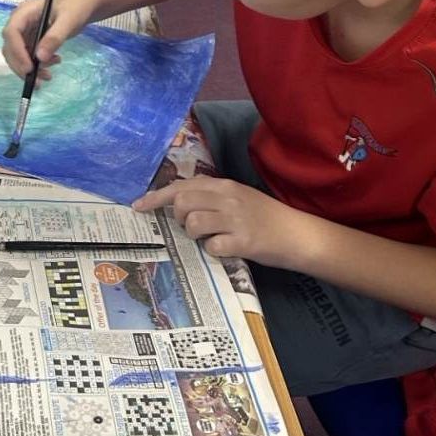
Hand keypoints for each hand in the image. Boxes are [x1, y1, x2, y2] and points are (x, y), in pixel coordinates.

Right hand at [1, 0, 93, 78]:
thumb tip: (39, 57)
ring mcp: (25, 32)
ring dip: (30, 69)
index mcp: (25, 12)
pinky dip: (38, 65)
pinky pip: (28, 56)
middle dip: (22, 66)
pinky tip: (54, 62)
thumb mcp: (68, 20)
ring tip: (50, 74)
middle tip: (37, 80)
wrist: (84, 3)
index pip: (11, 32)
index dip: (17, 52)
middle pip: (10, 47)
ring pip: (18, 56)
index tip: (29, 68)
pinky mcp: (32, 40)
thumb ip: (54, 37)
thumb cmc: (76, 5)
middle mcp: (21, 22)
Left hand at [133, 178, 312, 267]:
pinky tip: (224, 249)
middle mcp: (227, 198)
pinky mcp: (244, 241)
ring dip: (193, 235)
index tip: (138, 206)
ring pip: (193, 223)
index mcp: (224, 185)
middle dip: (177, 217)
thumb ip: (212, 196)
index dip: (156, 197)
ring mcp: (235, 219)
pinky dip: (212, 251)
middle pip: (182, 202)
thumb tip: (179, 202)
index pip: (182, 185)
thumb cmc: (265, 217)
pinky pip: (212, 246)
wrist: (298, 234)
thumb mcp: (238, 197)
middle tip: (189, 227)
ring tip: (208, 238)